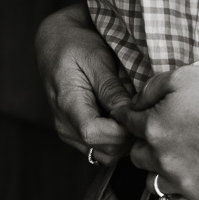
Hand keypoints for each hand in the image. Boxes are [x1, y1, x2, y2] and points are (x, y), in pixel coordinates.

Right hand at [35, 3, 133, 162]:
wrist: (54, 44)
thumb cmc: (76, 45)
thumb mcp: (96, 58)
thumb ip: (111, 88)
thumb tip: (129, 113)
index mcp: (67, 104)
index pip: (94, 134)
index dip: (121, 130)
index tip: (139, 113)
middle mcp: (65, 126)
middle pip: (103, 149)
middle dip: (128, 136)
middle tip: (143, 112)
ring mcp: (68, 133)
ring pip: (104, 155)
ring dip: (124, 141)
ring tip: (135, 115)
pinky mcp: (75, 135)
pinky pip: (100, 149)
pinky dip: (116, 140)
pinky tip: (124, 119)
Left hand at [120, 65, 198, 199]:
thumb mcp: (185, 76)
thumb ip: (153, 87)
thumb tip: (136, 101)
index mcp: (154, 126)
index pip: (129, 123)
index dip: (131, 117)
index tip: (133, 116)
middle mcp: (161, 157)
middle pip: (137, 155)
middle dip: (144, 145)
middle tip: (159, 138)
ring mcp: (180, 180)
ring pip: (152, 183)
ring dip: (157, 173)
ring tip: (172, 164)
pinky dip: (175, 198)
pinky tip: (182, 187)